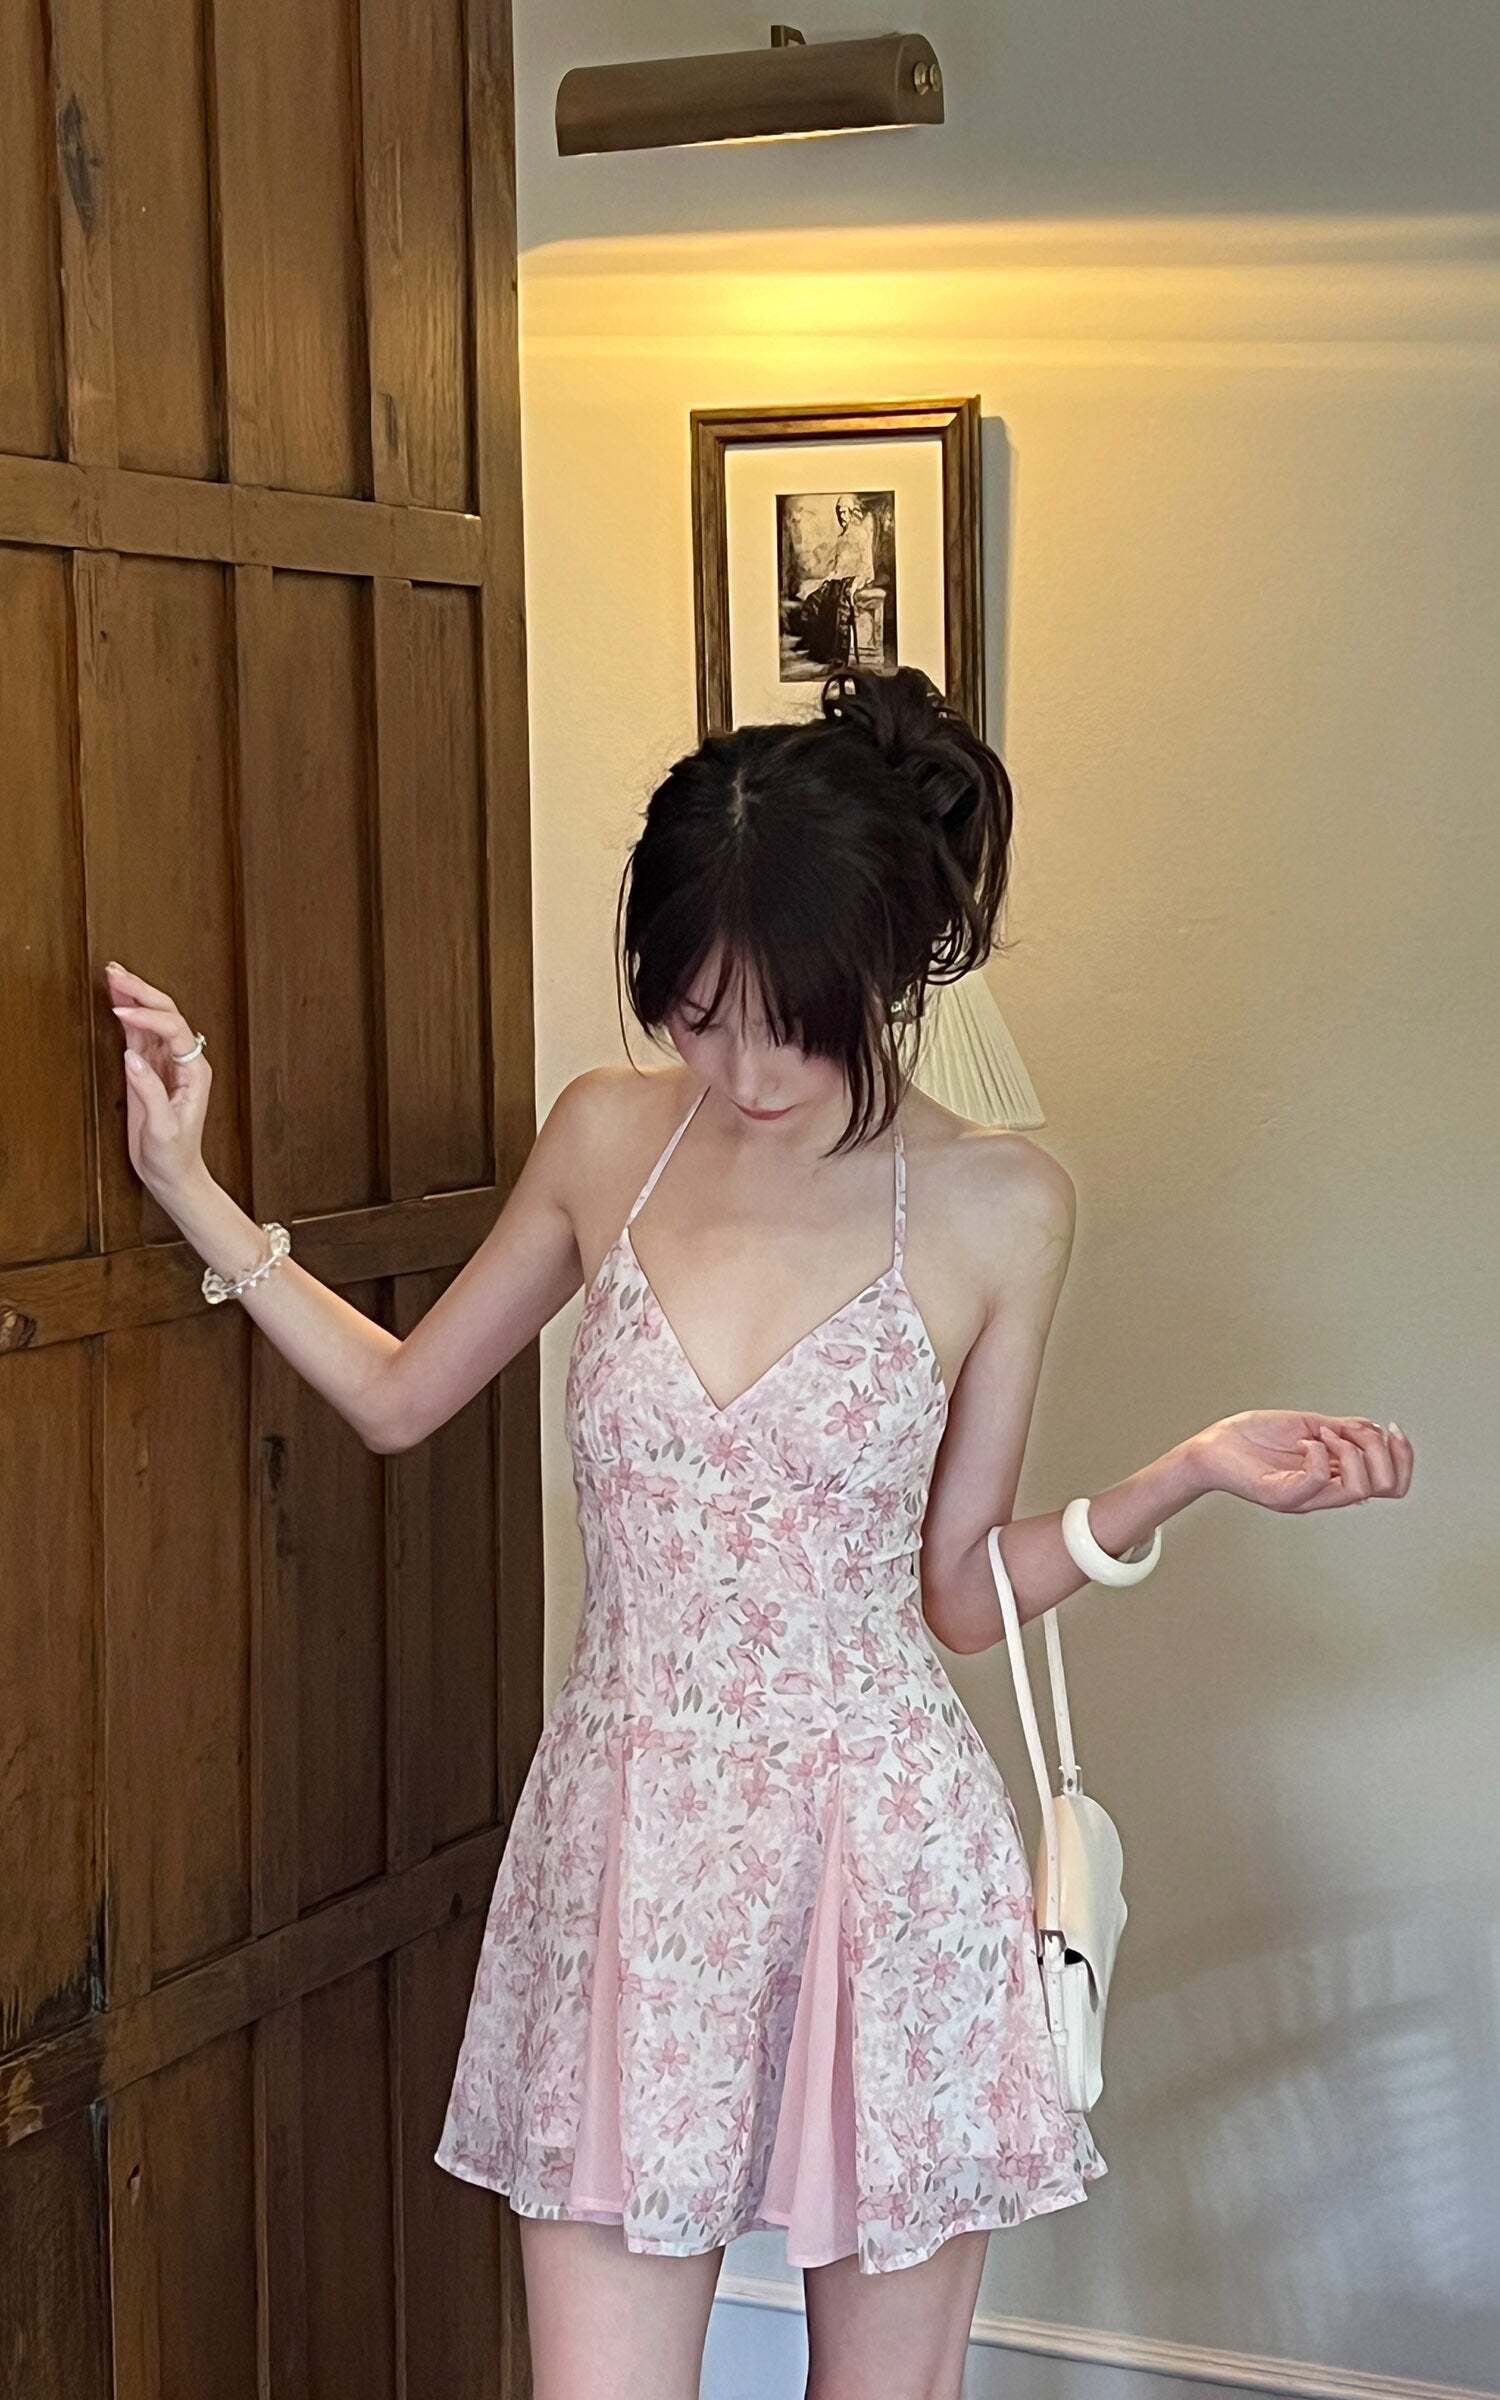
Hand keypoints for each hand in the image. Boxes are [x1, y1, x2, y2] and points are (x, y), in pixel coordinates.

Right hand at [105, 960, 212, 1198]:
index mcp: (194, 1072)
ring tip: (113, 975)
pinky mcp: (150, 1070)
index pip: (174, 1030)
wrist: (173, 1173)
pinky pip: (139, 1036)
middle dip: (142, 992)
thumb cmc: (174, 1155)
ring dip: (134, 997)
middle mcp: (184, 1062)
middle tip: (115, 973)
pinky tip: (115, 1001)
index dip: (148, 1018)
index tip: (121, 1014)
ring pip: (152, 1020)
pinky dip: (127, 1016)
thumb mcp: (163, 1128)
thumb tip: (131, 1057)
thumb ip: (149, 1091)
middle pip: (167, 1014)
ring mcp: (166, 1063)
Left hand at [1189, 1409, 1412, 1512]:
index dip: (1404, 1457)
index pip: (1392, 1484)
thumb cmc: (1255, 1438)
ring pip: (1359, 1488)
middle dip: (1382, 1451)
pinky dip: (1318, 1453)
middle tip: (1350, 1430)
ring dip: (1350, 1450)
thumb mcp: (1309, 1426)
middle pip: (1387, 1487)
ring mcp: (1305, 1497)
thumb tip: (1377, 1429)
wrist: (1213, 1447)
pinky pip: (1316, 1480)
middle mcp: (1326, 1493)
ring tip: (1323, 1434)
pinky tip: (1303, 1441)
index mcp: (1336, 1478)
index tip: (1392, 1428)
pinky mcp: (1281, 1496)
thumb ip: (1344, 1430)